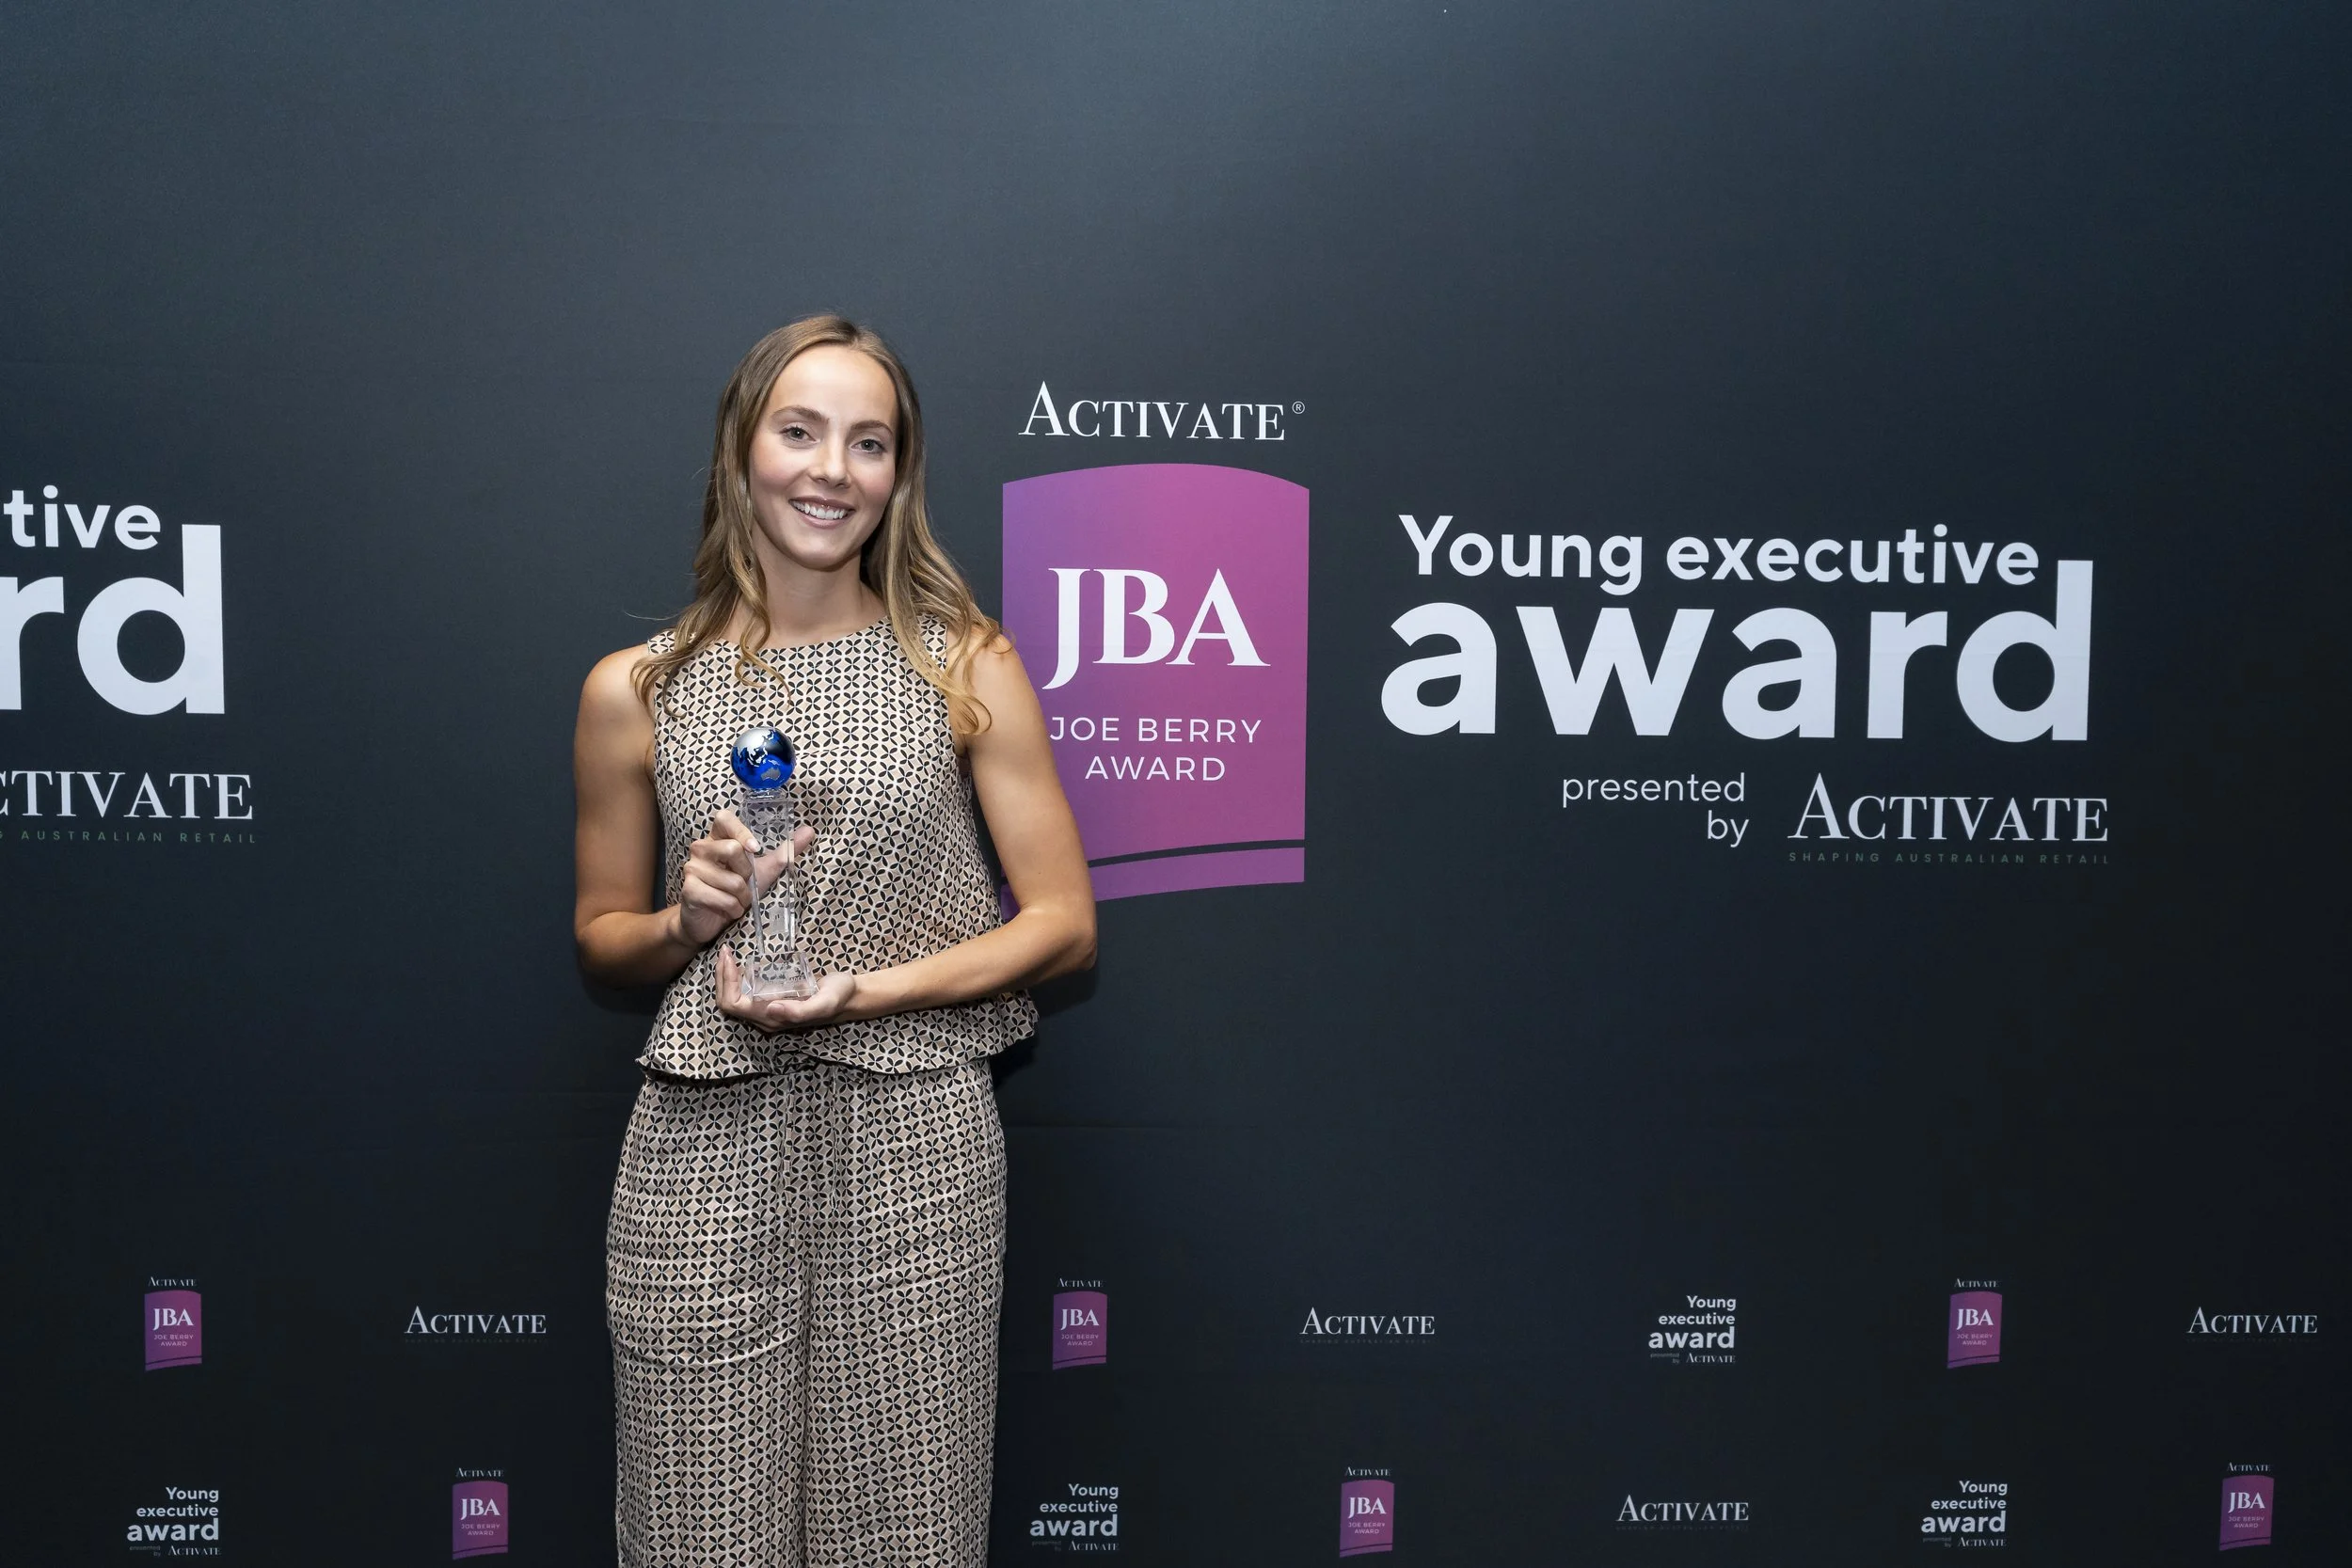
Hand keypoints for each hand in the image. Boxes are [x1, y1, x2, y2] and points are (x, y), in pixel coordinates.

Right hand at [676, 811, 813, 947]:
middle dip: (748, 874)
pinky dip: (733, 908)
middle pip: (732, 849)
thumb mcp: (763, 870)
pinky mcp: (689, 890)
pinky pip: (722, 899)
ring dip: (743, 897)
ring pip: (732, 880)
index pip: (724, 817)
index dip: (741, 831)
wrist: (711, 921)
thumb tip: (810, 830)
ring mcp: (691, 868)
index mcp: (717, 837)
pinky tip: (729, 910)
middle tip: (745, 884)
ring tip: (738, 900)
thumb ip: (784, 851)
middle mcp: (701, 848)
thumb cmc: (737, 890)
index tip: (756, 849)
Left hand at [715, 946, 857, 1031]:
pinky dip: (736, 978)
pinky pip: (744, 993)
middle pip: (728, 1003)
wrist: (851, 996)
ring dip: (726, 977)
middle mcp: (766, 1018)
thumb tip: (770, 1009)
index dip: (726, 982)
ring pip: (733, 998)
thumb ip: (799, 1011)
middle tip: (725, 951)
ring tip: (728, 955)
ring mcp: (768, 1011)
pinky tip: (741, 963)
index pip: (734, 1004)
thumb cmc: (838, 997)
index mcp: (773, 1019)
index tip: (729, 957)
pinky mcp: (772, 1001)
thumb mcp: (824, 1003)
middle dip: (721, 977)